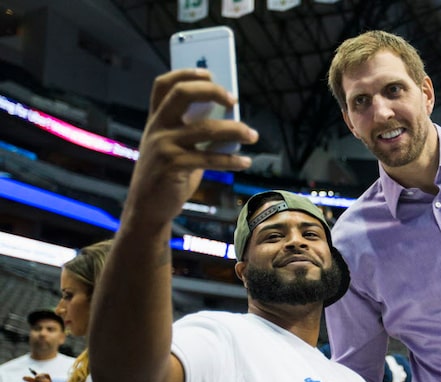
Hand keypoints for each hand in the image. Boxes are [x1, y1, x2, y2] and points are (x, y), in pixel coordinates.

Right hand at [124, 69, 258, 227]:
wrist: (147, 208)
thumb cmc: (168, 174)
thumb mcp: (175, 148)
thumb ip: (193, 132)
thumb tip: (230, 118)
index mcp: (155, 119)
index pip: (163, 84)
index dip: (186, 73)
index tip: (210, 74)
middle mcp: (157, 128)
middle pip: (182, 94)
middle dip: (212, 91)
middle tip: (234, 99)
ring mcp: (163, 146)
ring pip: (206, 128)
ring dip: (235, 129)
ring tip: (253, 135)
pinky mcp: (173, 167)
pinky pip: (210, 158)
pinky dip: (232, 160)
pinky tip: (246, 161)